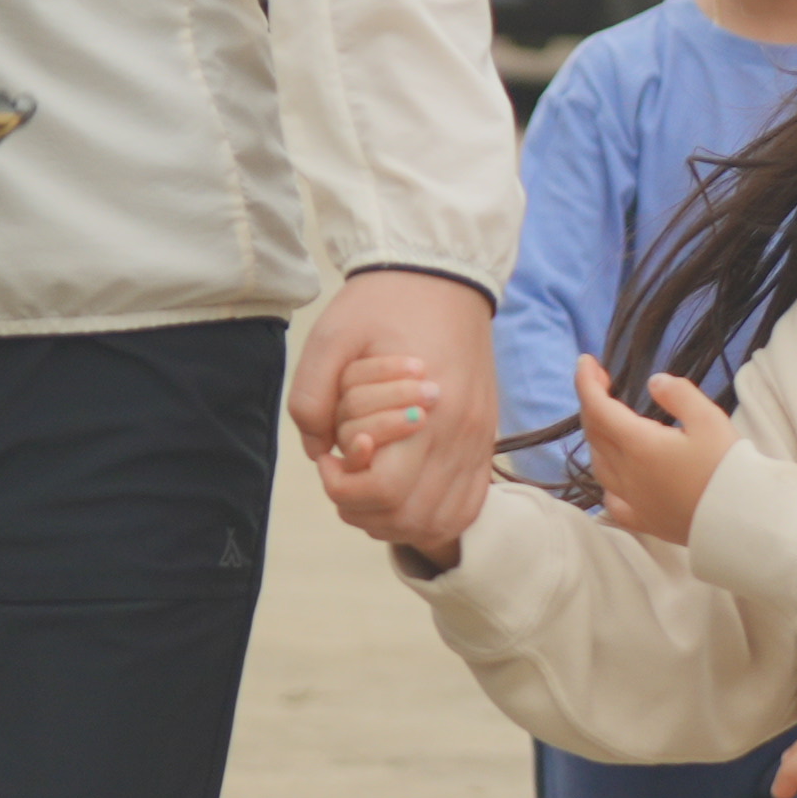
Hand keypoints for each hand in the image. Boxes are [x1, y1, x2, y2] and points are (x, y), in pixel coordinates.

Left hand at [294, 269, 496, 545]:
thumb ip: (311, 399)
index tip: (329, 457)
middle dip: (364, 509)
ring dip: (396, 520)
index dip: (344, 488)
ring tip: (370, 486)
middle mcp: (461, 436)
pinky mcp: (485, 442)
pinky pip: (467, 506)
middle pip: (412, 517)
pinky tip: (405, 494)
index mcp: (427, 410)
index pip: (385, 490)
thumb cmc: (383, 305)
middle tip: (344, 473)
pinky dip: (433, 516)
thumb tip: (318, 451)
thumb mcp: (330, 339)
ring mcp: (479, 442)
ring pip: (440, 522)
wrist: (443, 275)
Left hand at [569, 361, 738, 547]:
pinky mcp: (643, 521)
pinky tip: (615, 477)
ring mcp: (632, 500)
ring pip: (599, 465)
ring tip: (608, 423)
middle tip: (602, 382)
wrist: (741, 519)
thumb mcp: (709, 419)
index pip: (598, 408)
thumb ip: (678, 395)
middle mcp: (626, 473)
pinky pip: (612, 501)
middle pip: (595, 434)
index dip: (586, 382)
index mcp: (639, 444)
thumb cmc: (726, 466)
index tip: (585, 361)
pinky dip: (607, 482)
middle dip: (592, 403)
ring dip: (597, 439)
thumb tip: (654, 382)